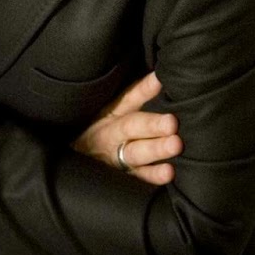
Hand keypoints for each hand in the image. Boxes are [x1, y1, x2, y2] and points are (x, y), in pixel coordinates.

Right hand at [72, 70, 181, 184]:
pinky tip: (168, 174)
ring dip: (155, 149)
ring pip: (136, 153)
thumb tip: (161, 77)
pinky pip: (139, 177)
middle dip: (152, 125)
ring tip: (175, 145)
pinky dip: (153, 176)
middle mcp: (113, 134)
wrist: (79, 159)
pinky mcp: (125, 176)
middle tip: (172, 122)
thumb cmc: (99, 129)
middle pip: (132, 127)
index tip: (160, 81)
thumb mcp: (112, 109)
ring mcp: (118, 157)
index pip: (128, 98)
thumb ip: (139, 93)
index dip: (144, 89)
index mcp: (111, 114)